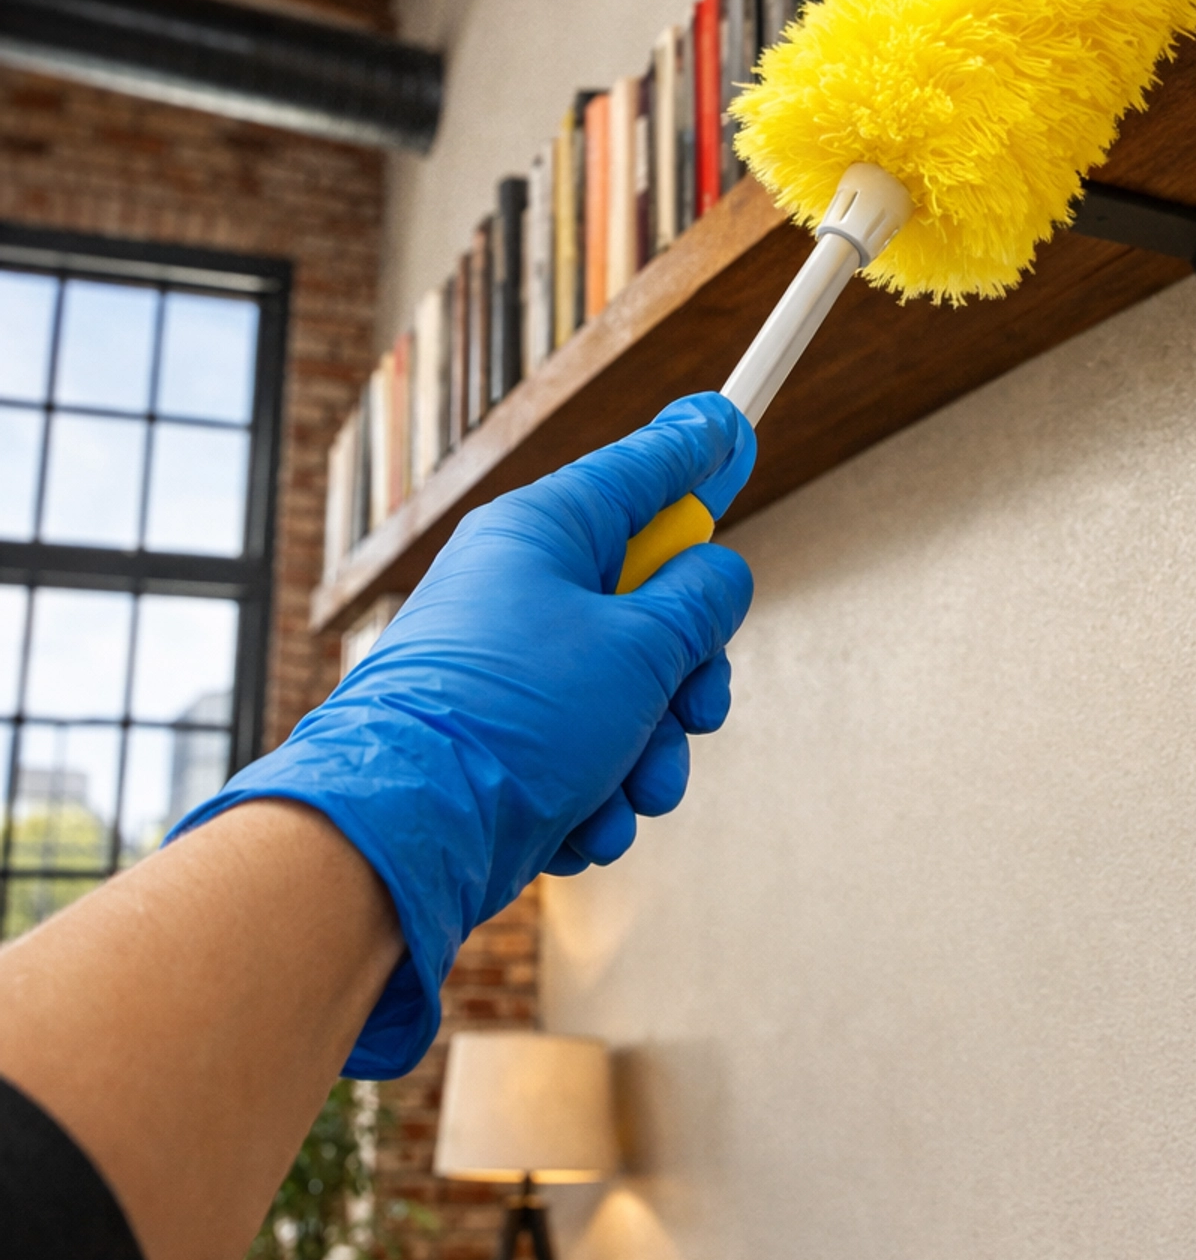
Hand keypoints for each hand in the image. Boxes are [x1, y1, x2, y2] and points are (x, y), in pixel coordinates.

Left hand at [166, 395, 755, 1076]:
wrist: (400, 834)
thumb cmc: (513, 720)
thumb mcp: (638, 648)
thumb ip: (697, 602)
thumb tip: (717, 572)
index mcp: (541, 535)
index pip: (637, 473)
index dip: (695, 454)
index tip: (732, 425)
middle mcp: (516, 591)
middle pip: (645, 602)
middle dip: (686, 674)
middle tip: (700, 710)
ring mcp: (506, 670)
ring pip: (625, 694)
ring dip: (649, 751)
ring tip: (635, 791)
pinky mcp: (498, 743)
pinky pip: (581, 753)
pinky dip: (597, 792)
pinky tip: (583, 823)